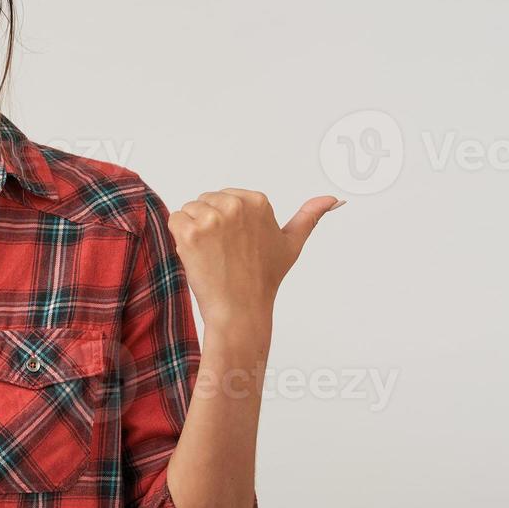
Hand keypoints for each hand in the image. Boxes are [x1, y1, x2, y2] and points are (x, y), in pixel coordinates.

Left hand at [168, 188, 343, 332]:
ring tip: (213, 256)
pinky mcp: (191, 232)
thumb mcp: (291, 244)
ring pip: (189, 211)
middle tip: (225, 253)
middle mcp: (236, 204)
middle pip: (204, 201)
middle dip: (209, 225)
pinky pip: (175, 220)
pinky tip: (198, 256)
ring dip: (194, 232)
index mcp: (257, 201)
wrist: (241, 309)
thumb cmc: (264, 279)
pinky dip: (180, 239)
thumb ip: (310, 216)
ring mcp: (213, 218)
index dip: (226, 224)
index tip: (238, 245)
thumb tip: (333, 199)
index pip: (224, 198)